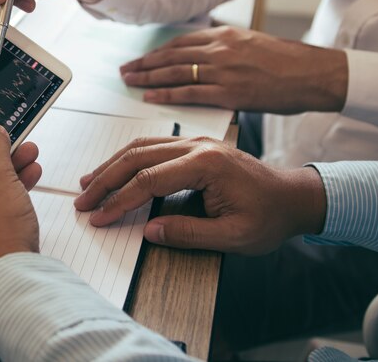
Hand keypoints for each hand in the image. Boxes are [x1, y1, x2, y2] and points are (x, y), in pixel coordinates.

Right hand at [73, 136, 325, 254]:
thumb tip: (148, 231)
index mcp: (207, 165)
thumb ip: (189, 234)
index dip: (119, 201)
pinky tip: (114, 170)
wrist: (294, 196)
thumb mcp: (234, 237)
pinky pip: (152, 146)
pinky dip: (128, 158)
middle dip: (105, 180)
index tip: (98, 218)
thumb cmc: (269, 217)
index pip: (149, 181)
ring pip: (141, 147)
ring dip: (111, 165)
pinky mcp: (193, 145)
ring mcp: (194, 141)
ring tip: (88, 183)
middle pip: (137, 158)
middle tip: (82, 200)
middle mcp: (197, 145)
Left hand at [120, 26, 347, 113]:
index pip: (180, 42)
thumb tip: (203, 56)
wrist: (315, 74)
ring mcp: (223, 70)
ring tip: (130, 83)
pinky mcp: (229, 92)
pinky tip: (151, 97)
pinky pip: (190, 93)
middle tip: (124, 70)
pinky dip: (167, 95)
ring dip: (148, 78)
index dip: (156, 52)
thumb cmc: (288, 62)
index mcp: (225, 35)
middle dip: (144, 64)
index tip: (140, 59)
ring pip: (175, 72)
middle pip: (171, 55)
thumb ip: (226, 49)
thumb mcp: (253, 44)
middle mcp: (220, 49)